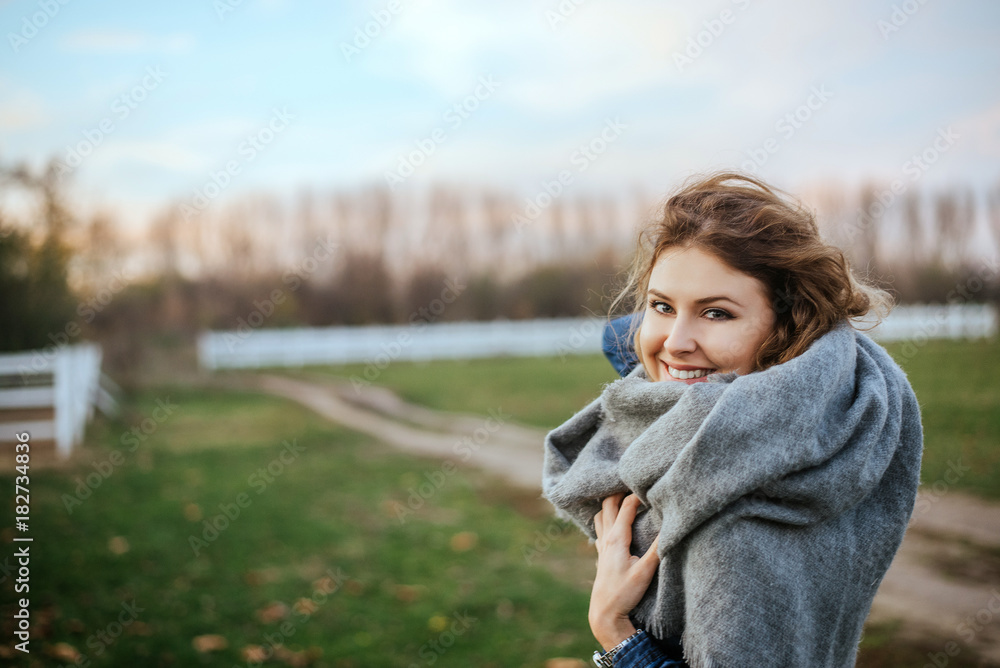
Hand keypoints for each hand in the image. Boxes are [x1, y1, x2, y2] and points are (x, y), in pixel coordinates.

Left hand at [588, 492, 660, 650]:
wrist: (605, 612)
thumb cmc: (624, 593)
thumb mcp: (645, 571)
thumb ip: (657, 549)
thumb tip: (670, 528)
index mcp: (616, 538)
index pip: (626, 507)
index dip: (638, 495)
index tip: (650, 487)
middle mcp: (606, 538)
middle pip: (608, 504)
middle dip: (619, 491)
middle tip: (633, 483)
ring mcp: (601, 546)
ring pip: (600, 515)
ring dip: (609, 503)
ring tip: (622, 495)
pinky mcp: (600, 554)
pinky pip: (599, 528)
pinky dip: (605, 517)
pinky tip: (612, 519)